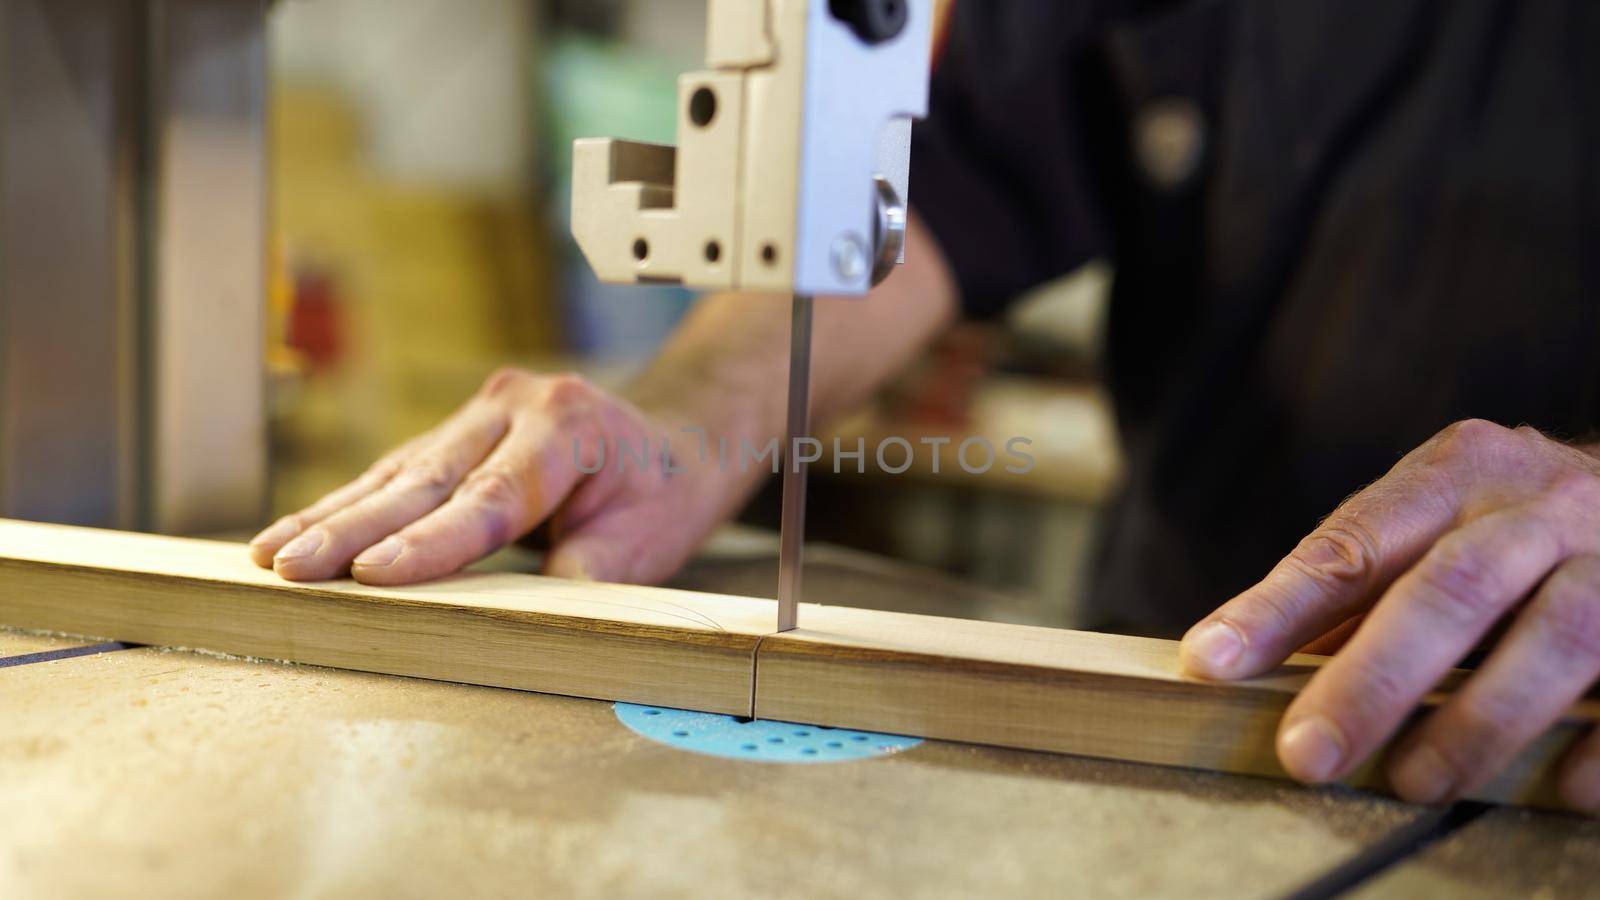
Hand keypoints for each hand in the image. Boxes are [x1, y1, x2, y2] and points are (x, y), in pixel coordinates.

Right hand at [249, 368, 735, 585]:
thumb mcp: (649, 540)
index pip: (490, 495)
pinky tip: (293, 535)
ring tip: (270, 556)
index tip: (373, 574)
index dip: (430, 540)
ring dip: (330, 517)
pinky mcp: (454, 435)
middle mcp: (513, 407)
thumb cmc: (660, 495)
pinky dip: (345, 508)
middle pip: (426, 479)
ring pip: (396, 473)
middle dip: (353, 528)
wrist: (672, 443)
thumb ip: (594, 571)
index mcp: (567, 425)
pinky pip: (395, 474)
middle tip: (291, 567)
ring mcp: (479, 415)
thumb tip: (538, 614)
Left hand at [1179, 419, 1599, 810]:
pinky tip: (1559, 789)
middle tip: (1308, 754)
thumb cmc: (1513, 524)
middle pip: (1453, 588)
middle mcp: (1543, 504)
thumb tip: (1244, 661)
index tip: (1213, 662)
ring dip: (1480, 719)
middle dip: (1374, 678)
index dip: (1280, 607)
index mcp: (1459, 470)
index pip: (1355, 542)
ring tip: (1414, 782)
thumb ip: (1358, 586)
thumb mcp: (1438, 524)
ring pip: (1558, 635)